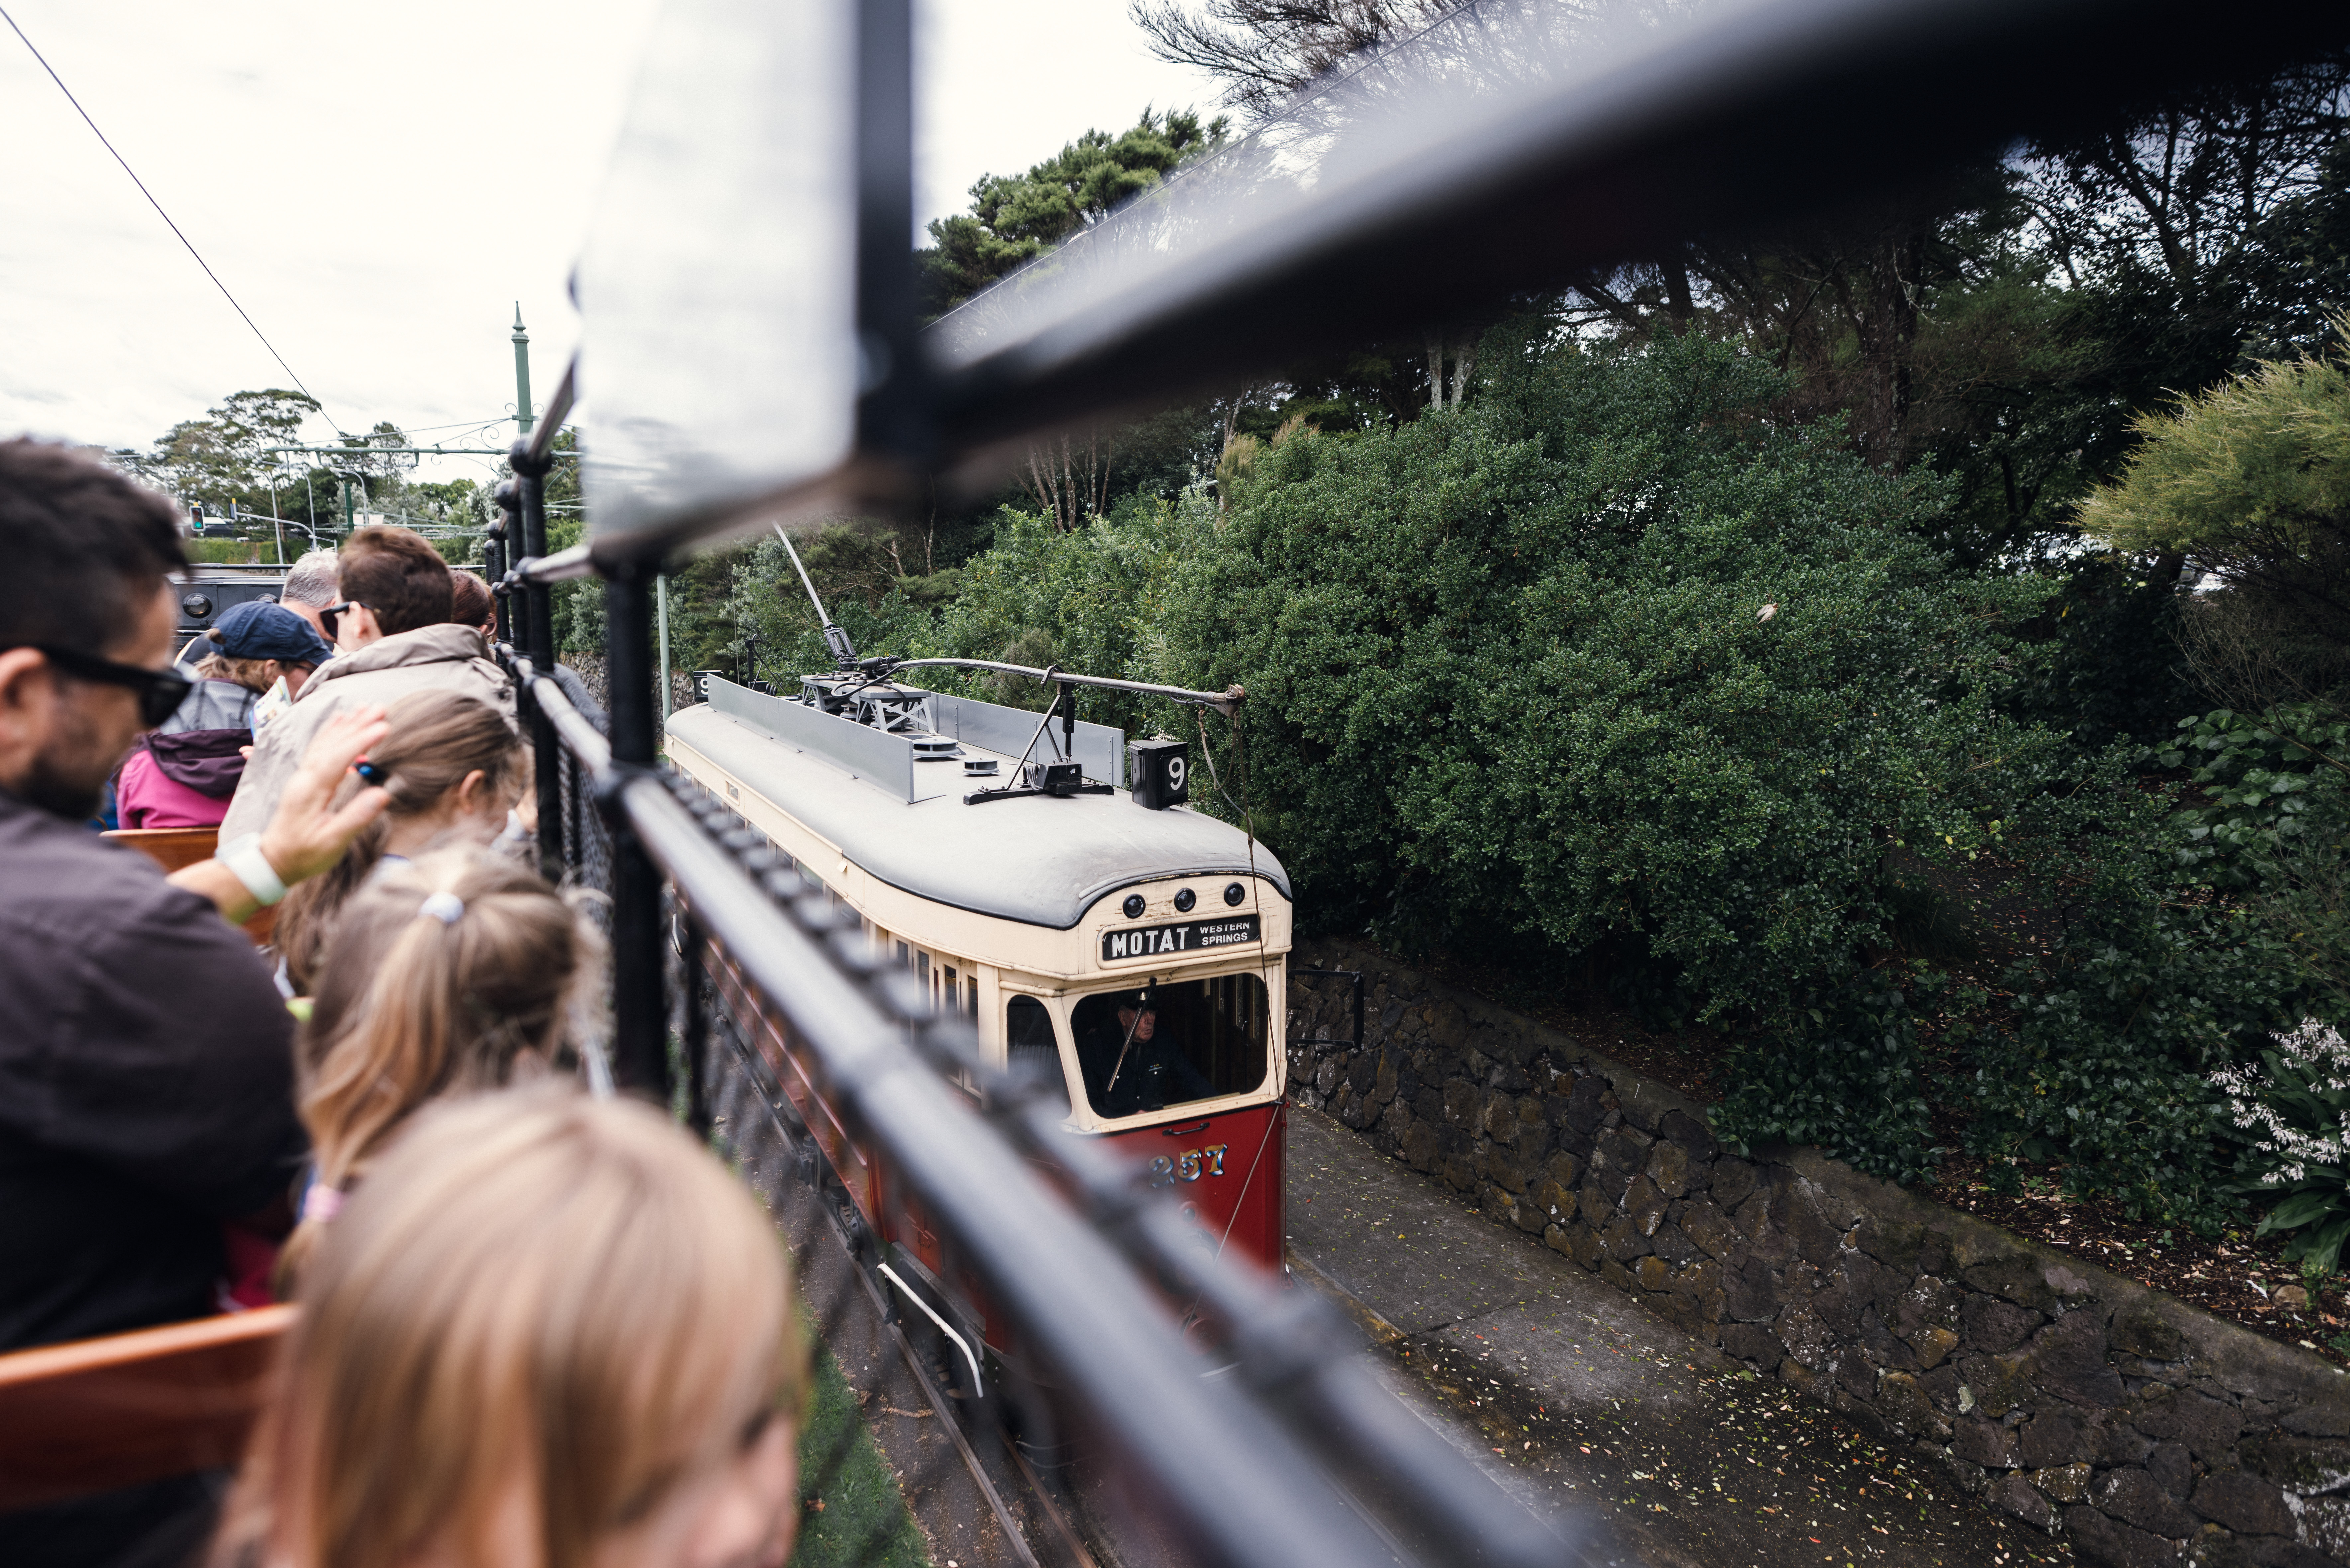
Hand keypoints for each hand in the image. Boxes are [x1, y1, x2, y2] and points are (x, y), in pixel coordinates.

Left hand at [257, 705, 392, 885]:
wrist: (274, 860)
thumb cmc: (304, 854)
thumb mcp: (332, 842)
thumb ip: (355, 817)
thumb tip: (382, 794)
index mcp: (311, 790)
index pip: (339, 758)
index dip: (362, 740)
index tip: (385, 726)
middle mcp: (305, 777)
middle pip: (332, 743)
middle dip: (357, 724)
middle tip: (381, 707)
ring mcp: (303, 777)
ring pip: (325, 743)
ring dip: (345, 724)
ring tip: (364, 707)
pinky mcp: (305, 780)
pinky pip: (318, 749)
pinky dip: (330, 733)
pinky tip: (339, 723)